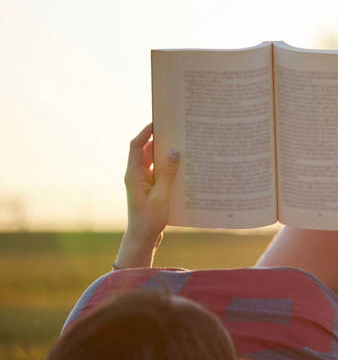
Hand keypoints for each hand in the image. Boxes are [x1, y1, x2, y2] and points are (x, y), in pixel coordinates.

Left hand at [124, 123, 179, 243]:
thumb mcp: (161, 196)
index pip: (136, 147)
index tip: (157, 122)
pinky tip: (182, 165)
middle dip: (158, 140)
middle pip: (145, 150)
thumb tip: (175, 153)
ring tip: (181, 145)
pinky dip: (168, 166)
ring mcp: (143, 181)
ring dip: (165, 153)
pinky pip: (159, 171)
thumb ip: (168, 174)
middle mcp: (136, 175)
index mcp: (133, 175)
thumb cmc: (149, 219)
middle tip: (175, 130)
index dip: (145, 132)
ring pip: (153, 160)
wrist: (143, 238)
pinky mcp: (150, 187)